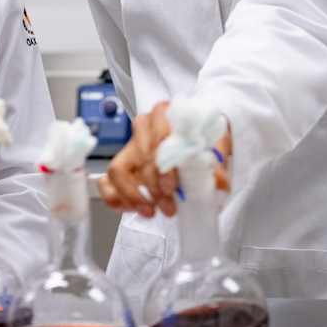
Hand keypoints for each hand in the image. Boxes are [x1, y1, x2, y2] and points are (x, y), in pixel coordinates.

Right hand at [97, 101, 230, 217]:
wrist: (196, 136)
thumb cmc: (203, 136)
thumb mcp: (216, 143)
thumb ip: (217, 162)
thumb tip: (219, 183)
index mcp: (165, 114)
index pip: (158, 136)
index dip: (163, 165)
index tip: (170, 187)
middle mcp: (144, 127)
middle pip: (141, 158)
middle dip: (153, 187)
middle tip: (168, 208)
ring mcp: (130, 146)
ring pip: (118, 169)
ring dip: (132, 195)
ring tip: (150, 212)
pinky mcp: (122, 163)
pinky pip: (107, 181)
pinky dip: (114, 198)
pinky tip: (131, 209)